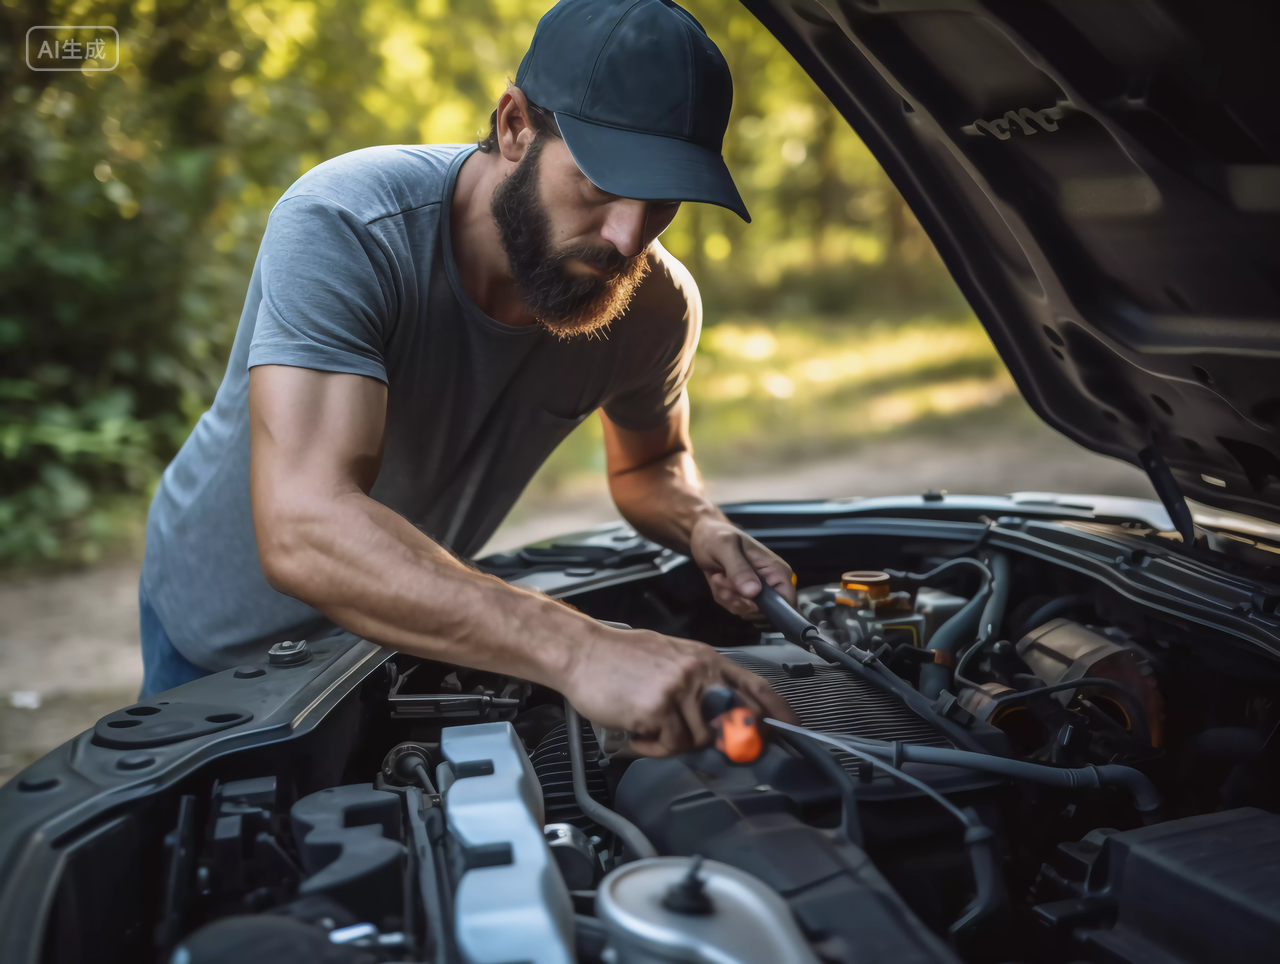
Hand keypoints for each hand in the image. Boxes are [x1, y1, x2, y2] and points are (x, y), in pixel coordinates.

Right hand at [562, 624, 799, 756]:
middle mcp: (698, 671)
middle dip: (726, 740)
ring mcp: (679, 689)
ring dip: (673, 743)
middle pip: (734, 720)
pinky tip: (639, 731)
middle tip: (710, 744)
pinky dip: (653, 746)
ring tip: (652, 728)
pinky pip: (669, 745)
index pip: (755, 686)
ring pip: (697, 740)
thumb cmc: (620, 658)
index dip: (777, 711)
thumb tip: (726, 716)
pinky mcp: (658, 708)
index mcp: (706, 658)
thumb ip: (701, 684)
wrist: (582, 652)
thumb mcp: (672, 659)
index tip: (790, 728)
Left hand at [689, 518, 796, 617]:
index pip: (787, 603)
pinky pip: (737, 608)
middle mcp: (772, 584)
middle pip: (763, 612)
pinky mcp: (745, 596)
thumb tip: (753, 592)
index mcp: (777, 571)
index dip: (766, 609)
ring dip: (727, 598)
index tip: (742, 598)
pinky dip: (723, 598)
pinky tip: (717, 580)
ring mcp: (758, 592)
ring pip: (747, 611)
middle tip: (721, 580)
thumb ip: (739, 569)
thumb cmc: (716, 536)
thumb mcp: (725, 547)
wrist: (703, 536)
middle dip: (737, 600)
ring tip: (718, 577)